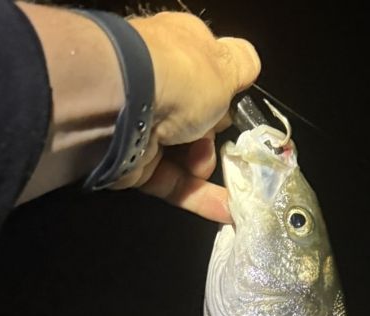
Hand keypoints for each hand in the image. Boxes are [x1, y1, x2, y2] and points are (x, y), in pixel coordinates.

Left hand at [15, 5, 259, 221]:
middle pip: (199, 119)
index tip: (239, 111)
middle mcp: (158, 86)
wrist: (122, 105)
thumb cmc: (182, 77)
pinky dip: (199, 197)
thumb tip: (247, 66)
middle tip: (225, 142)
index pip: (206, 73)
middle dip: (217, 136)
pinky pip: (172, 183)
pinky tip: (227, 211)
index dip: (225, 94)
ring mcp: (143, 126)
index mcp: (178, 51)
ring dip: (207, 168)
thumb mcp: (226, 65)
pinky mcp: (135, 164)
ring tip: (206, 167)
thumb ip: (242, 65)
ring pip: (185, 155)